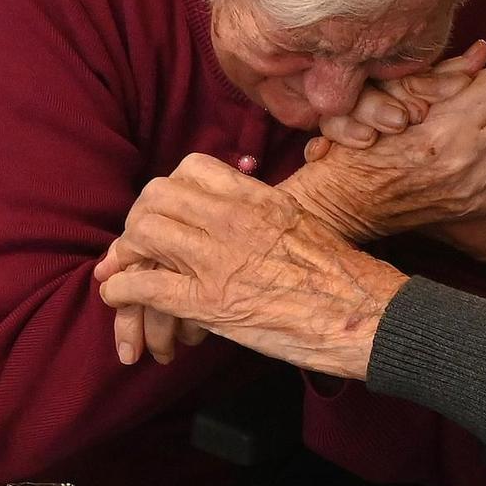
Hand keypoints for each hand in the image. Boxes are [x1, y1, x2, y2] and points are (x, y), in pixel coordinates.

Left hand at [95, 154, 406, 378]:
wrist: (366, 316)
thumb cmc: (347, 278)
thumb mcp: (305, 224)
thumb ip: (268, 216)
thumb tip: (248, 218)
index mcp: (260, 198)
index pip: (191, 169)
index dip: (169, 189)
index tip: (168, 211)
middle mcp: (234, 220)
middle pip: (156, 197)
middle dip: (138, 219)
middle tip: (138, 243)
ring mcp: (219, 260)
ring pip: (142, 234)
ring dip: (124, 253)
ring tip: (122, 271)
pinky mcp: (209, 303)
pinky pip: (143, 285)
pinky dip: (120, 290)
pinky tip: (118, 297)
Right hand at [285, 63, 485, 243]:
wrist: (351, 202)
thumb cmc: (364, 148)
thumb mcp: (392, 99)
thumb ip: (443, 74)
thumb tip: (482, 49)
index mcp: (448, 127)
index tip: (471, 86)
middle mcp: (469, 159)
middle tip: (483, 105)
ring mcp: (480, 188)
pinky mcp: (483, 208)